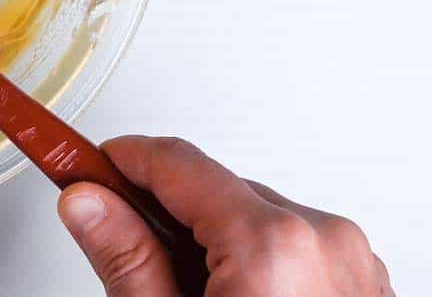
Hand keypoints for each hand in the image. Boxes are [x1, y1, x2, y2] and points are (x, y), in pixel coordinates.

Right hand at [57, 135, 392, 295]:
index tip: (80, 165)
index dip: (116, 161)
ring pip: (255, 219)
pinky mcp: (365, 287)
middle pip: (215, 190)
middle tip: (122, 251)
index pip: (174, 162)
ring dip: (211, 242)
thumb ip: (126, 259)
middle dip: (164, 214)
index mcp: (271, 244)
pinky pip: (295, 249)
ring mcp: (353, 266)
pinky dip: (255, 266)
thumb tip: (87, 206)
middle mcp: (323, 241)